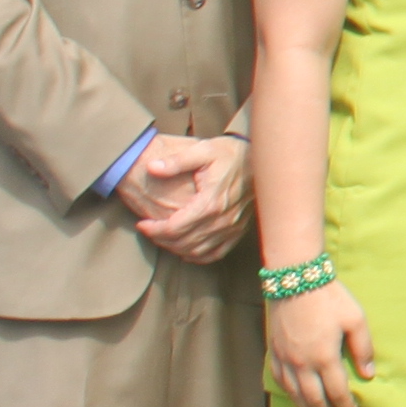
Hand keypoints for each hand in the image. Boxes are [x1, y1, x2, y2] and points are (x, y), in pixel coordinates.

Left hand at [125, 134, 253, 262]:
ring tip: (163, 237)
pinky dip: (197, 256)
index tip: (142, 223)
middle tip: (149, 230)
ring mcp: (231, 228)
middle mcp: (222, 220)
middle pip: (183, 242)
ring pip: (197, 251)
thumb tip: (152, 168)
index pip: (175, 228)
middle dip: (160, 239)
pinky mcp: (238, 231)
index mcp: (210, 202)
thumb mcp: (203, 150)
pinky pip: (215, 254)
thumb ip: (177, 161)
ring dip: (176, 248)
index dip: (154, 230)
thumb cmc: (231, 154)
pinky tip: (185, 250)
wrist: (264, 160)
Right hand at [265, 279, 373, 406]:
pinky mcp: (273, 350)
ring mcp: (285, 358)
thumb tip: (368, 375)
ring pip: (294, 393)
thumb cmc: (330, 298)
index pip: (337, 392)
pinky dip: (288, 393)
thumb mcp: (356, 319)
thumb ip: (363, 349)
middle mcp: (302, 363)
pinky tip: (294, 396)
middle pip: (313, 398)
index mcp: (325, 357)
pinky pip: (279, 379)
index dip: (346, 406)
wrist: (296, 279)